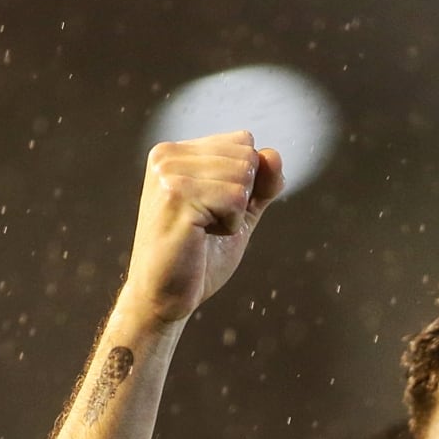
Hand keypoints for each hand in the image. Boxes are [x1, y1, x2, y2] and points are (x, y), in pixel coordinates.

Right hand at [117, 131, 284, 328]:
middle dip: (240, 198)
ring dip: (234, 213)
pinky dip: (230, 225)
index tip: (212, 210)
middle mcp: (168, 156)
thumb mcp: (238, 213)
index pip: (243, 141)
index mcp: (175, 153)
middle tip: (207, 224)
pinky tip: (201, 237)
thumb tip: (274, 154)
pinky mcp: (177, 197)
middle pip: (246, 156)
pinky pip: (235, 199)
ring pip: (243, 176)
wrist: (164, 297)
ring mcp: (170, 174)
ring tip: (202, 231)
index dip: (244, 183)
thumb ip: (260, 183)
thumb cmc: (197, 258)